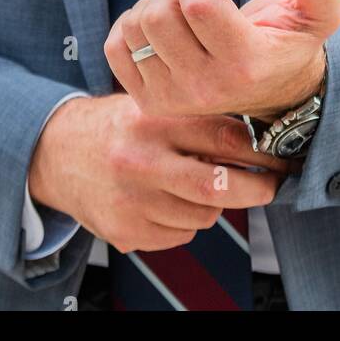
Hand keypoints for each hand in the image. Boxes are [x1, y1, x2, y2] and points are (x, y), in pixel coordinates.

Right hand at [27, 93, 293, 253]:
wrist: (57, 153)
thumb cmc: (119, 126)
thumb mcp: (153, 105)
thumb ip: (196, 119)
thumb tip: (259, 140)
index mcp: (153, 119)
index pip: (223, 137)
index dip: (262, 150)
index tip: (282, 156)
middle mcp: (140, 159)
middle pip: (217, 185)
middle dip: (255, 188)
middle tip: (270, 186)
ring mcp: (131, 200)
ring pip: (203, 215)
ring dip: (214, 204)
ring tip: (201, 185)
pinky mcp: (125, 230)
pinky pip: (180, 235)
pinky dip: (186, 221)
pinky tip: (170, 201)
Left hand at [104, 0, 339, 121]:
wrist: (270, 92)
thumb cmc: (291, 41)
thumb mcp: (319, 13)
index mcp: (246, 62)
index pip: (198, 4)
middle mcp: (207, 87)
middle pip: (159, 14)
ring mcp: (174, 99)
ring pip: (136, 27)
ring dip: (153, 3)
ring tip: (181, 7)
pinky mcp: (150, 101)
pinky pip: (115, 47)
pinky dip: (129, 25)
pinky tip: (158, 26)